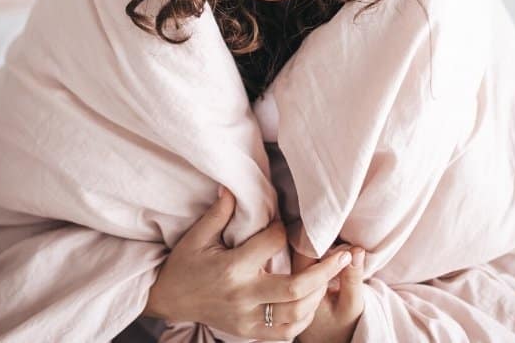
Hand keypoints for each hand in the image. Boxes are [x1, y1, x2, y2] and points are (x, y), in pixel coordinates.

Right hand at [144, 187, 352, 339]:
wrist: (168, 300)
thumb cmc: (184, 264)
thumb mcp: (197, 236)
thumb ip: (219, 213)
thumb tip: (233, 187)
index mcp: (232, 268)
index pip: (272, 245)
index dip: (285, 229)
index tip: (289, 222)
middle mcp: (244, 296)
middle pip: (296, 288)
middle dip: (325, 271)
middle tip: (346, 255)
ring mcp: (248, 319)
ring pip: (297, 313)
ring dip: (319, 294)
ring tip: (333, 275)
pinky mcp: (249, 333)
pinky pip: (285, 333)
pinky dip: (304, 317)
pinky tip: (312, 300)